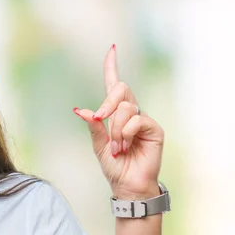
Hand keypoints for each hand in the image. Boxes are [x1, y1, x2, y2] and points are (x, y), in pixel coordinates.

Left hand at [73, 45, 163, 198]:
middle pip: (120, 90)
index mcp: (115, 114)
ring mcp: (143, 119)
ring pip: (125, 108)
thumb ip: (93, 127)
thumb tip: (80, 110)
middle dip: (107, 103)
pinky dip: (126, 133)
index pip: (114, 86)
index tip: (112, 50)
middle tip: (100, 119)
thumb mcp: (98, 146)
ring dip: (115, 129)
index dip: (112, 68)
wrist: (127, 185)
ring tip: (116, 148)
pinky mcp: (154, 129)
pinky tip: (126, 147)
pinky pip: (136, 120)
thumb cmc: (114, 166)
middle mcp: (130, 113)